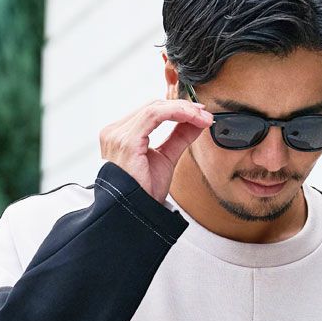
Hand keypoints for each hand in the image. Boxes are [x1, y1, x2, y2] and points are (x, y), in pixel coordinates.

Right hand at [99, 98, 214, 204]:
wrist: (136, 214)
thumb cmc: (144, 193)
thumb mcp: (166, 159)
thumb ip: (178, 138)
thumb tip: (196, 122)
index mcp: (121, 136)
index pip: (151, 112)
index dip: (177, 109)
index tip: (200, 114)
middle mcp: (115, 132)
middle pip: (153, 106)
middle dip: (183, 107)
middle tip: (206, 115)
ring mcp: (118, 135)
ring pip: (155, 107)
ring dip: (183, 109)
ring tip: (202, 117)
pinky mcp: (126, 141)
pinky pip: (154, 115)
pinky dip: (176, 112)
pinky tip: (192, 118)